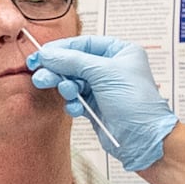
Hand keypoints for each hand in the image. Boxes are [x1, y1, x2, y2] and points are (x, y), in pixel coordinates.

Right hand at [26, 37, 173, 171]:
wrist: (143, 139)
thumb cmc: (136, 103)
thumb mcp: (103, 73)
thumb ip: (72, 61)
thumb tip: (48, 54)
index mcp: (120, 52)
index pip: (84, 44)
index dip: (61, 49)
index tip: (42, 54)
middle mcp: (112, 68)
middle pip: (75, 62)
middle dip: (58, 70)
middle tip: (41, 75)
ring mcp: (103, 88)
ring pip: (73, 81)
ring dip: (65, 86)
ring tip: (65, 92)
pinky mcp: (96, 106)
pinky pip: (75, 98)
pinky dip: (72, 102)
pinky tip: (76, 107)